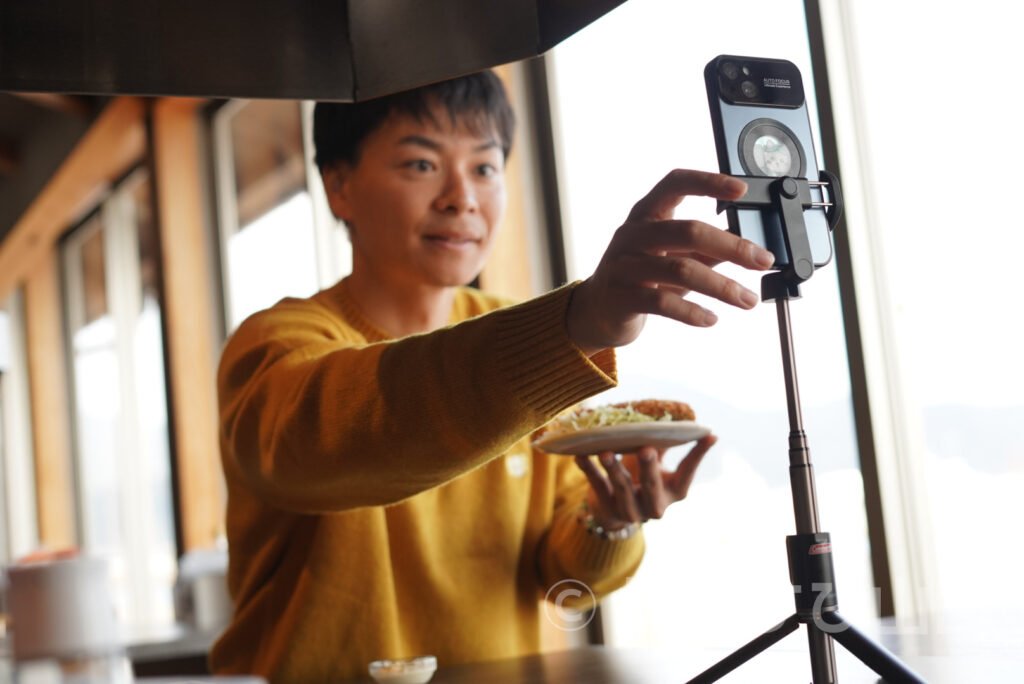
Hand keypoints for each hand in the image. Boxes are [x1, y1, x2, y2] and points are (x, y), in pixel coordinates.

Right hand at [566, 170, 775, 355]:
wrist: (595, 312)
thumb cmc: (639, 279)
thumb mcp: (673, 257)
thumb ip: (706, 250)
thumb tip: (749, 247)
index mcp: (645, 215)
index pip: (674, 184)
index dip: (707, 182)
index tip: (741, 190)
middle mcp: (632, 235)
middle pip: (687, 230)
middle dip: (731, 246)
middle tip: (762, 260)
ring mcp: (623, 266)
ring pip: (680, 269)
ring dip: (722, 286)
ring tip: (746, 299)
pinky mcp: (621, 298)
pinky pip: (663, 303)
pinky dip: (692, 312)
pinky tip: (711, 319)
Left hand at [574, 434, 717, 529]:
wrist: (614, 510)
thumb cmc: (640, 478)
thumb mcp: (656, 464)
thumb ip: (663, 444)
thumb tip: (680, 416)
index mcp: (673, 492)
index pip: (688, 472)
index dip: (699, 454)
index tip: (710, 434)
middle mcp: (656, 505)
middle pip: (653, 486)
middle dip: (649, 468)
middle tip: (646, 448)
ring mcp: (632, 512)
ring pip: (622, 490)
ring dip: (614, 469)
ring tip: (606, 451)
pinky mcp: (608, 510)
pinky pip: (598, 488)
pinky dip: (589, 471)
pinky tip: (580, 455)